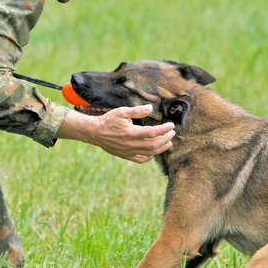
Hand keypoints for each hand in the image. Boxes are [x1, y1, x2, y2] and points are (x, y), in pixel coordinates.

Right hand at [57, 105, 174, 162]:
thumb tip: (150, 108)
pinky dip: (150, 156)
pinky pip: (140, 159)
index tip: (171, 125)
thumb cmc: (108, 120)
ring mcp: (129, 151)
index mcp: (131, 132)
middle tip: (172, 133)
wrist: (95, 132)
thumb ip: (137, 111)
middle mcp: (131, 144)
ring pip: (149, 153)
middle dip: (166, 139)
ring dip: (161, 148)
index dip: (164, 129)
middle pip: (154, 144)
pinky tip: (154, 152)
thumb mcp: (122, 112)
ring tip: (169, 143)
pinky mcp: (126, 155)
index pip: (153, 132)